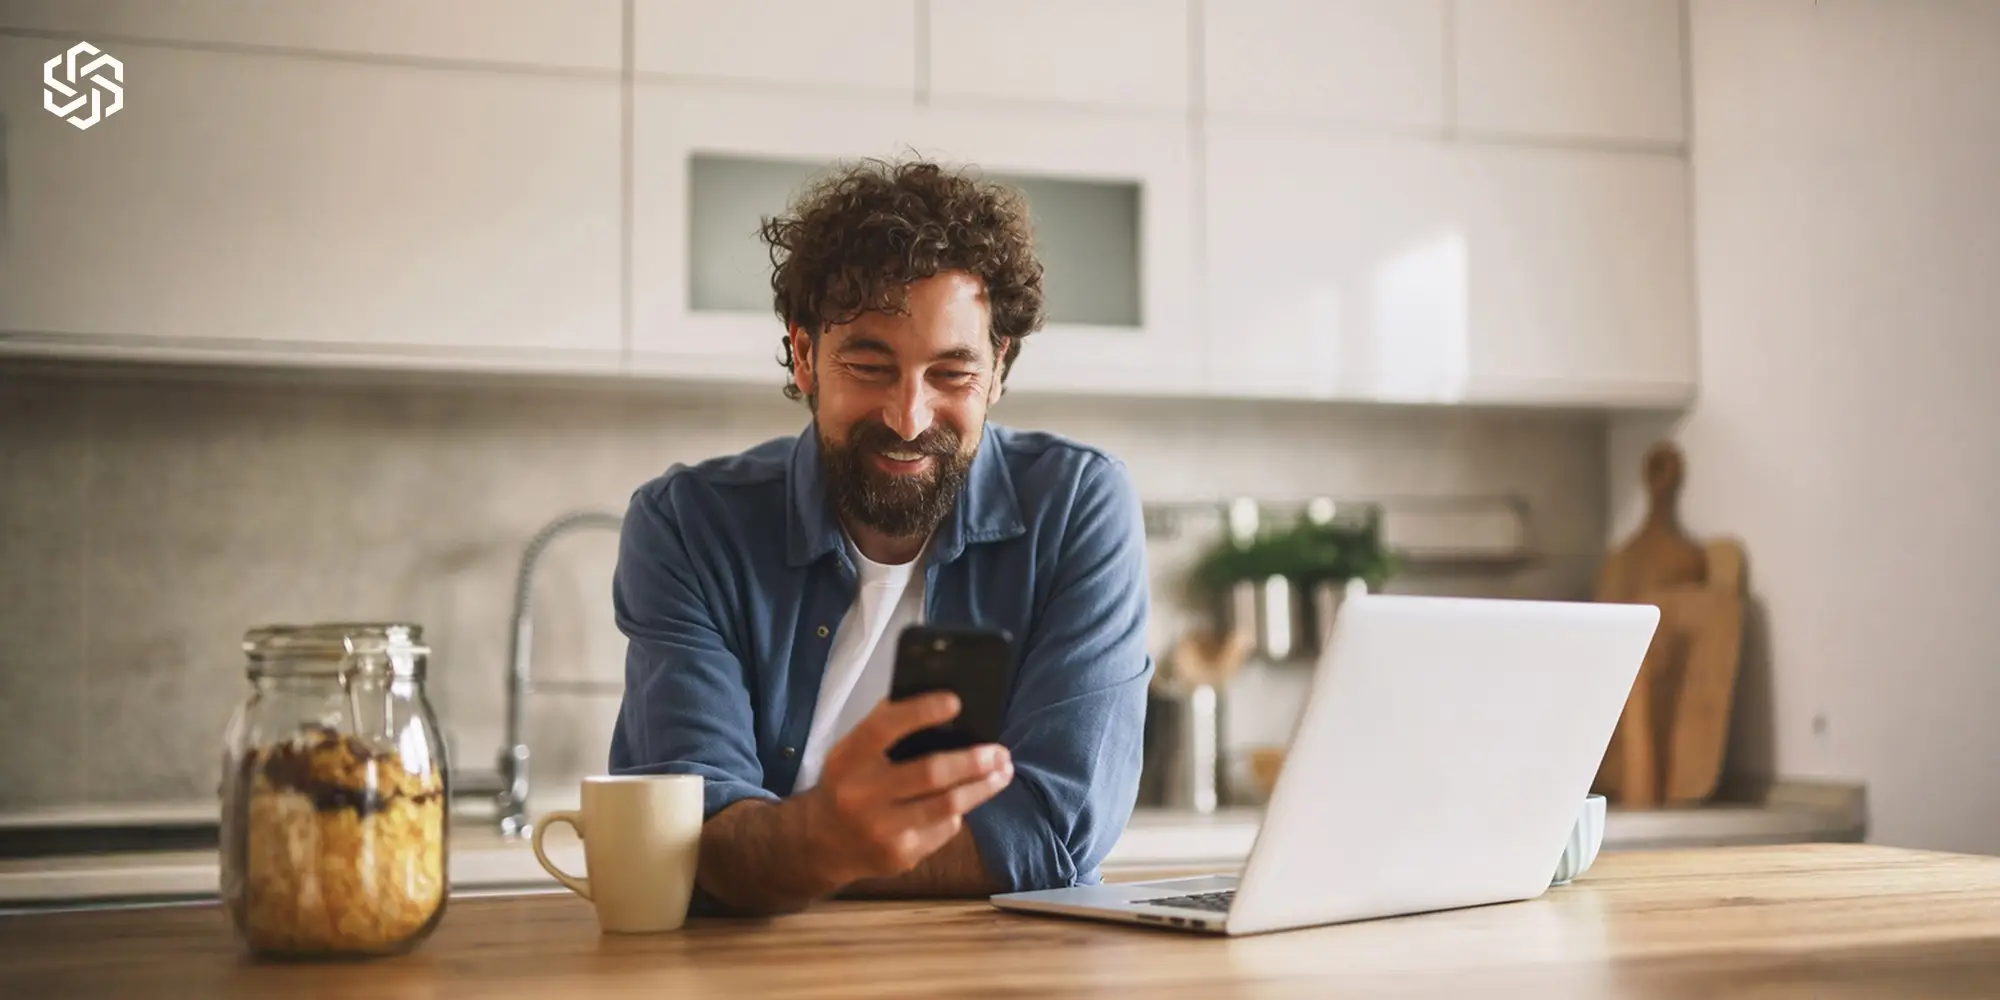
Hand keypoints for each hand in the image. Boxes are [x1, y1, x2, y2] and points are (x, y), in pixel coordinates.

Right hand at [802, 692, 1012, 886]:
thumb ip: (883, 730)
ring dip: (982, 788)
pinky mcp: (899, 856)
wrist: (821, 844)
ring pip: (947, 807)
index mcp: (848, 759)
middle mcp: (861, 795)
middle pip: (930, 773)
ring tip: (1002, 772)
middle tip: (1000, 751)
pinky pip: (944, 830)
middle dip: (973, 761)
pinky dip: (957, 813)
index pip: (885, 728)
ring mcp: (881, 830)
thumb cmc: (847, 785)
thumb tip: (935, 698)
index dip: (921, 712)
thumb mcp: (850, 753)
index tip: (956, 702)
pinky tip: (965, 802)